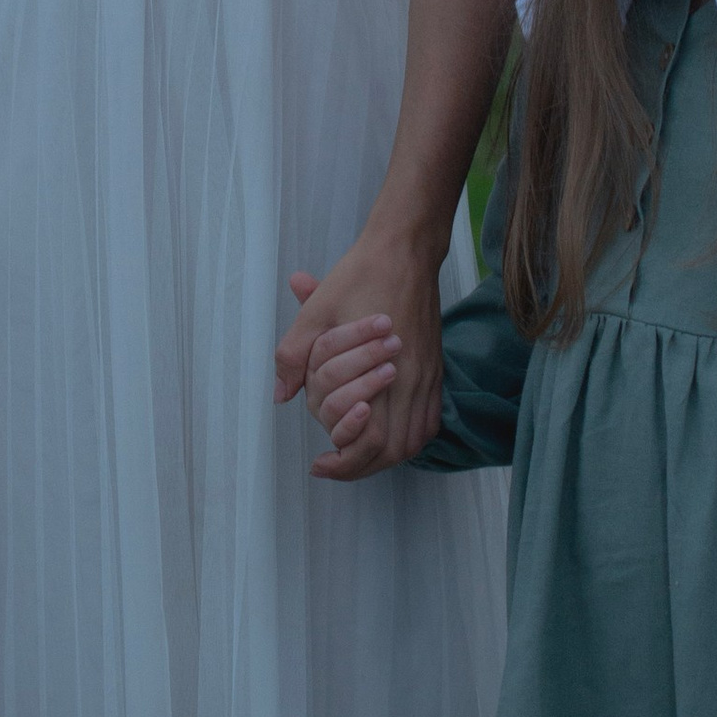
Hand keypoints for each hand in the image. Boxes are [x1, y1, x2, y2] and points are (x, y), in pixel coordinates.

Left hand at [277, 243, 442, 478]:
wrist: (404, 250)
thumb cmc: (358, 277)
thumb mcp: (315, 312)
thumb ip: (294, 357)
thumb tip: (281, 397)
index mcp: (384, 371)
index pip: (372, 440)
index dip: (346, 463)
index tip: (321, 464)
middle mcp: (412, 380)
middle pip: (397, 449)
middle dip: (363, 466)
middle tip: (333, 465)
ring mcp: (428, 376)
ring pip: (415, 439)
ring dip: (386, 454)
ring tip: (355, 454)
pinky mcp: (435, 368)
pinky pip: (428, 419)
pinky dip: (407, 436)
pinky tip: (385, 431)